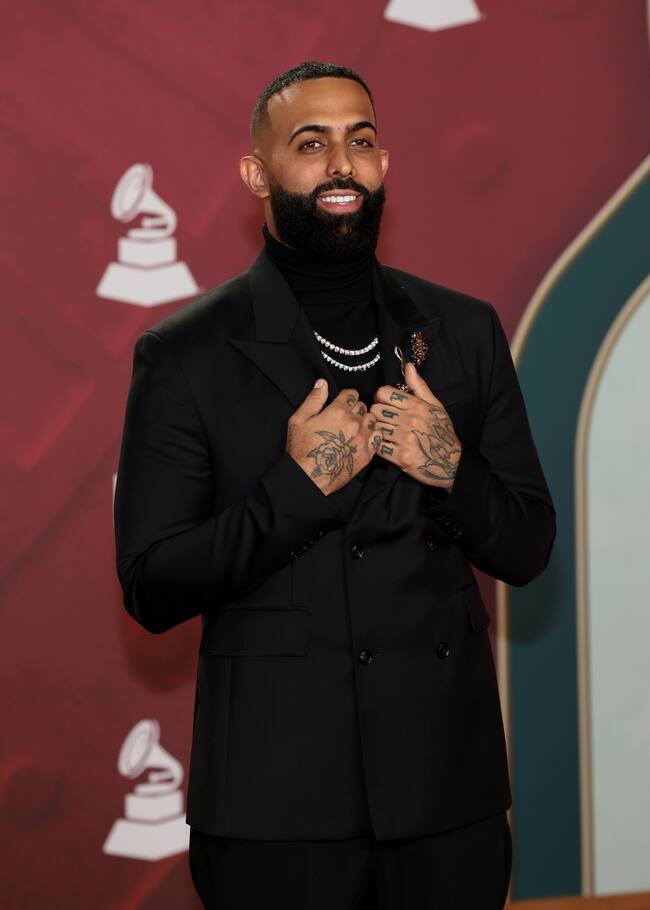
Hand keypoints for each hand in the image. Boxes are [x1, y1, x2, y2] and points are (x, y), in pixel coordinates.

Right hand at [286, 380, 379, 494]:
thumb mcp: (299, 420)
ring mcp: (363, 438)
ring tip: (353, 429)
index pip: (352, 394)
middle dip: (355, 409)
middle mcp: (354, 423)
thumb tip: (322, 383)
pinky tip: (361, 440)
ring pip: (372, 420)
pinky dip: (372, 436)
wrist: (309, 477)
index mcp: (338, 411)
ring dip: (364, 421)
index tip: (342, 404)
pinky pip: (377, 437)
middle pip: (363, 406)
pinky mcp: (367, 453)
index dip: (346, 397)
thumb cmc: (302, 449)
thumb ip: (313, 399)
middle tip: (345, 418)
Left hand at [369, 361, 461, 490]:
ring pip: (376, 427)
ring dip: (377, 430)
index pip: (384, 393)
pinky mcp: (401, 457)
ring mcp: (405, 439)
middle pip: (376, 409)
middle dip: (377, 414)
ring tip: (385, 433)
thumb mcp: (435, 405)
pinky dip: (378, 446)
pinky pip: (378, 446)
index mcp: (416, 405)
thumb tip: (408, 366)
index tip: (384, 404)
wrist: (452, 461)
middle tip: (383, 420)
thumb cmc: (442, 432)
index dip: (380, 397)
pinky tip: (386, 445)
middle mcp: (410, 420)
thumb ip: (419, 386)